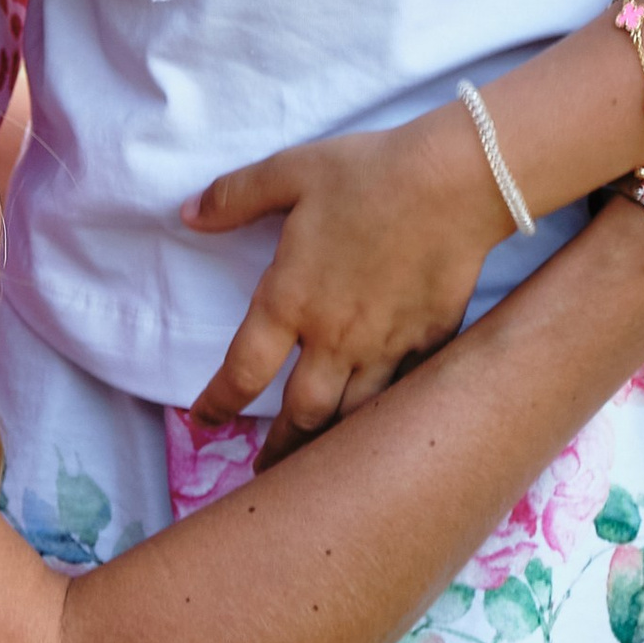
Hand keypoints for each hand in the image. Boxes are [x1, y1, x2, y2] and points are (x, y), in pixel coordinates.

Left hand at [184, 104, 510, 454]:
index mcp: (291, 301)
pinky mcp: (430, 340)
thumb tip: (188, 214)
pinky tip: (384, 426)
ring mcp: (386, 345)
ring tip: (319, 467)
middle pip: (301, 414)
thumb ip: (235, 196)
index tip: (204, 421)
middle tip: (267, 471)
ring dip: (330, 444)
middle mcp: (334, 337)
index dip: (217, 403)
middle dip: (280, 449)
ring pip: (353, 416)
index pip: (242, 371)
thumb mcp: (289, 171)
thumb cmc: (368, 174)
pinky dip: (388, 416)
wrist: (455, 182)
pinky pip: (404, 393)